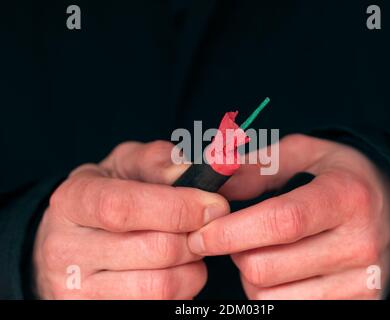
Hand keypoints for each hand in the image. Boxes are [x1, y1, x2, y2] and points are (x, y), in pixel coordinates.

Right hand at [33, 141, 228, 298]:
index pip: (123, 208)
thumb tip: (192, 172)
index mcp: (73, 200)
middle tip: (204, 226)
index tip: (214, 205)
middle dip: (195, 236)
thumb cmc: (109, 194)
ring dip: (193, 266)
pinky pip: (161, 306)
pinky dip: (183, 288)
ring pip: (163, 285)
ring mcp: (78, 289)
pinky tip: (174, 269)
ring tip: (188, 248)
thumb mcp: (126, 165)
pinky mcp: (98, 311)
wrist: (75, 238)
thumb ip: (158, 162)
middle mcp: (66, 249)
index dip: (178, 207)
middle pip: (155, 250)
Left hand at [188, 134, 389, 298]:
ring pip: (270, 296)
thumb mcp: (307, 155)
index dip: (232, 231)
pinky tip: (281, 271)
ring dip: (250, 275)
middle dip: (235, 252)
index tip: (201, 234)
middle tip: (239, 236)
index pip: (281, 222)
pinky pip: (289, 310)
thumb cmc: (343, 178)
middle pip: (265, 267)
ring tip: (264, 251)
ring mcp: (361, 281)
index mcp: (347, 197)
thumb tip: (218, 183)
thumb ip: (260, 165)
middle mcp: (360, 244)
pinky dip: (271, 293)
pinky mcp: (358, 303)